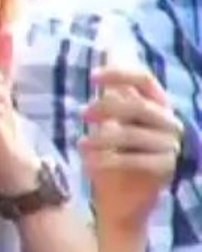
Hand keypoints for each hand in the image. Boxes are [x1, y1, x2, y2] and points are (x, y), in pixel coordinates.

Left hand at [81, 67, 181, 233]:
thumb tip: (108, 50)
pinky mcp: (166, 168)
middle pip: (136, 105)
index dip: (120, 73)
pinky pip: (134, 159)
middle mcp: (169, 122)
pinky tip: (88, 164)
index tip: (92, 76)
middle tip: (81, 114)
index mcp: (156, 106)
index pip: (144, 79)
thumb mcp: (109, 123)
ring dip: (101, 138)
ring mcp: (170, 146)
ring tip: (80, 144)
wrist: (121, 201)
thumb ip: (113, 94)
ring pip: (131, 134)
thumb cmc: (113, 156)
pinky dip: (107, 160)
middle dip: (106, 107)